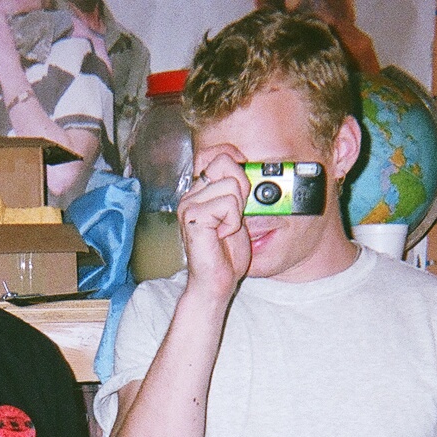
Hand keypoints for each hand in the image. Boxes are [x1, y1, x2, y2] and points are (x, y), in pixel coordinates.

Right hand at [178, 145, 252, 298]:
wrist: (215, 282)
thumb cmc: (226, 253)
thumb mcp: (237, 214)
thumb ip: (238, 190)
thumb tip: (247, 167)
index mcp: (200, 191)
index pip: (217, 153)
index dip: (235, 161)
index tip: (243, 185)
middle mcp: (191, 194)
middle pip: (225, 162)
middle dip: (241, 187)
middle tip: (234, 215)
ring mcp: (189, 204)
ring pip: (230, 185)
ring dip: (237, 210)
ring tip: (226, 228)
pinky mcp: (193, 217)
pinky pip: (227, 204)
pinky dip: (233, 221)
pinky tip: (223, 235)